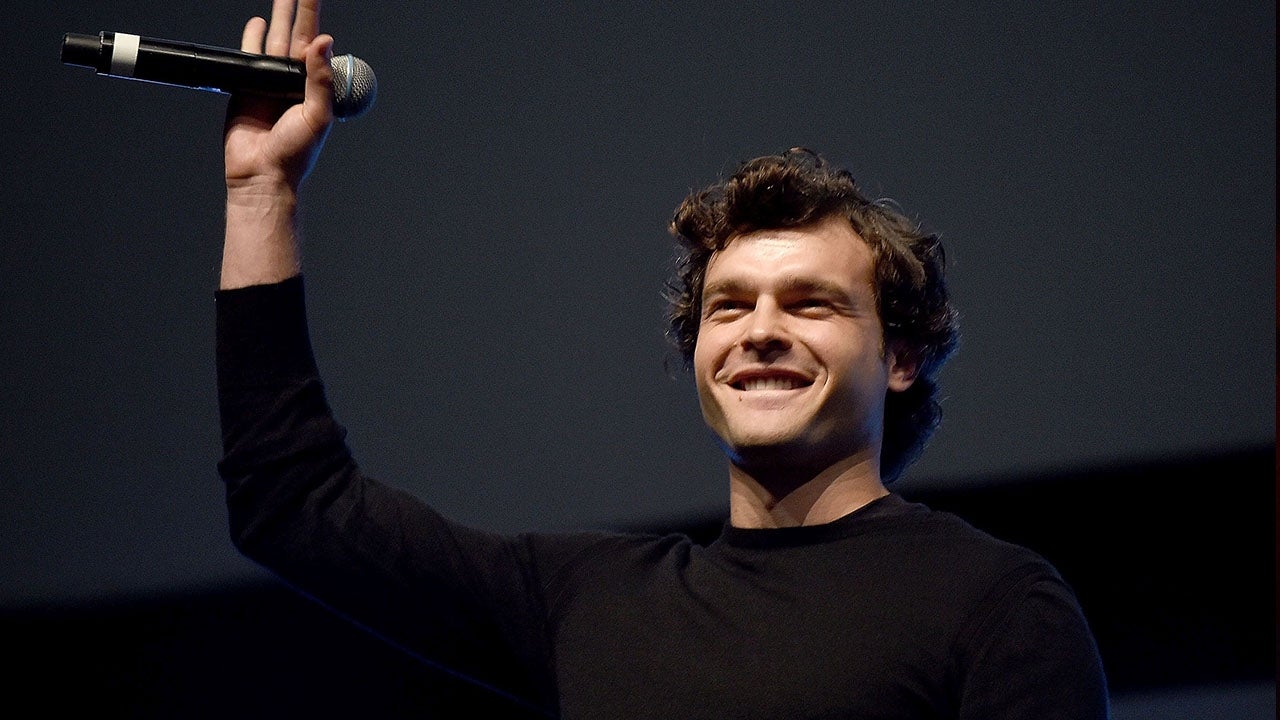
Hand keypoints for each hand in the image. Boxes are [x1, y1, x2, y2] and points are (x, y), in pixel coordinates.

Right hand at [224, 0, 334, 194]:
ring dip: (276, 17)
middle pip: (294, 34)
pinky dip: (252, 38)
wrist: (261, 174)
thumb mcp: (316, 116)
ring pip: (272, 40)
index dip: (313, 15)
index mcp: (312, 84)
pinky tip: (257, 23)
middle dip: (296, 8)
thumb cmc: (294, 153)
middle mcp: (292, 80)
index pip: (314, 41)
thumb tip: (323, 41)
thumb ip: (320, 79)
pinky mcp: (245, 88)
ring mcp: (268, 82)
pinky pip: (249, 56)